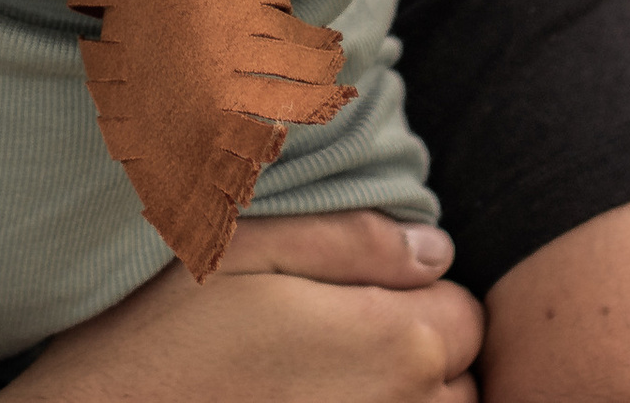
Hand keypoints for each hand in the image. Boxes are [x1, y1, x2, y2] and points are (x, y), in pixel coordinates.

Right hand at [7, 213, 479, 401]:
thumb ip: (352, 241)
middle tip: (337, 337)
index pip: (464, 311)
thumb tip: (436, 249)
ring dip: (398, 401)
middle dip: (416, 353)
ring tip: (321, 380)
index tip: (358, 289)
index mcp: (391, 343)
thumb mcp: (248, 251)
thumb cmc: (165, 336)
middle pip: (458, 380)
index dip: (416, 291)